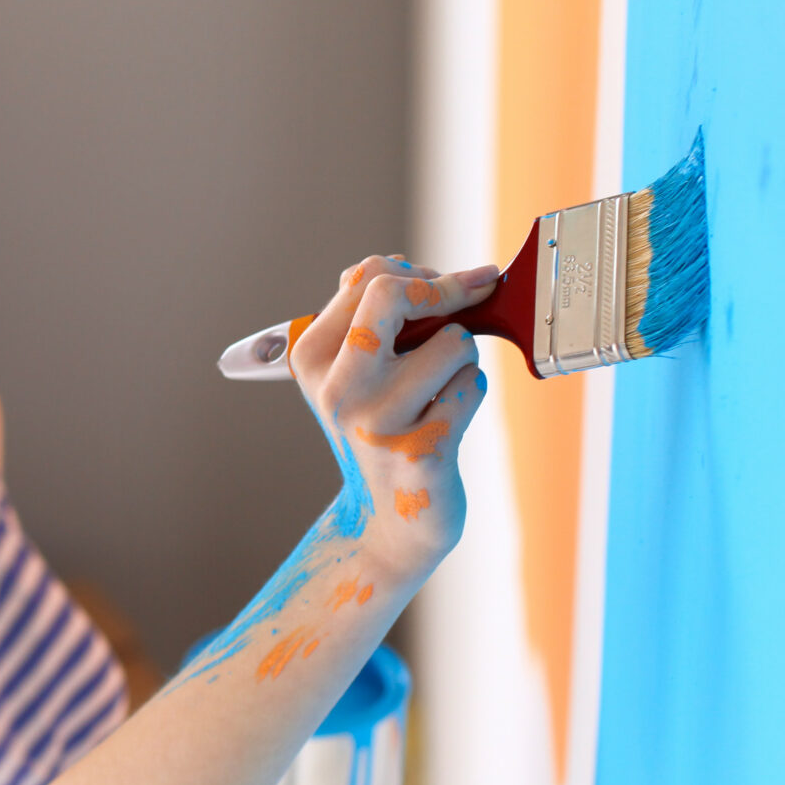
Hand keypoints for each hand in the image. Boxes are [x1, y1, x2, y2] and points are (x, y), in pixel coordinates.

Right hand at [287, 256, 497, 579]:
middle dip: (445, 290)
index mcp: (311, 358)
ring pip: (453, 341)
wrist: (388, 520)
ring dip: (463, 360)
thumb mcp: (354, 373)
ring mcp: (377, 422)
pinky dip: (470, 395)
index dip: (420, 272)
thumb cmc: (381, 431)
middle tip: (472, 298)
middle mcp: (337, 389)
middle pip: (392, 292)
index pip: (366, 277)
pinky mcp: (422, 451)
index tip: (448, 283)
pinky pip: (471, 386)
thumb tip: (396, 265)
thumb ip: (366, 317)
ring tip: (441, 391)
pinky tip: (449, 422)